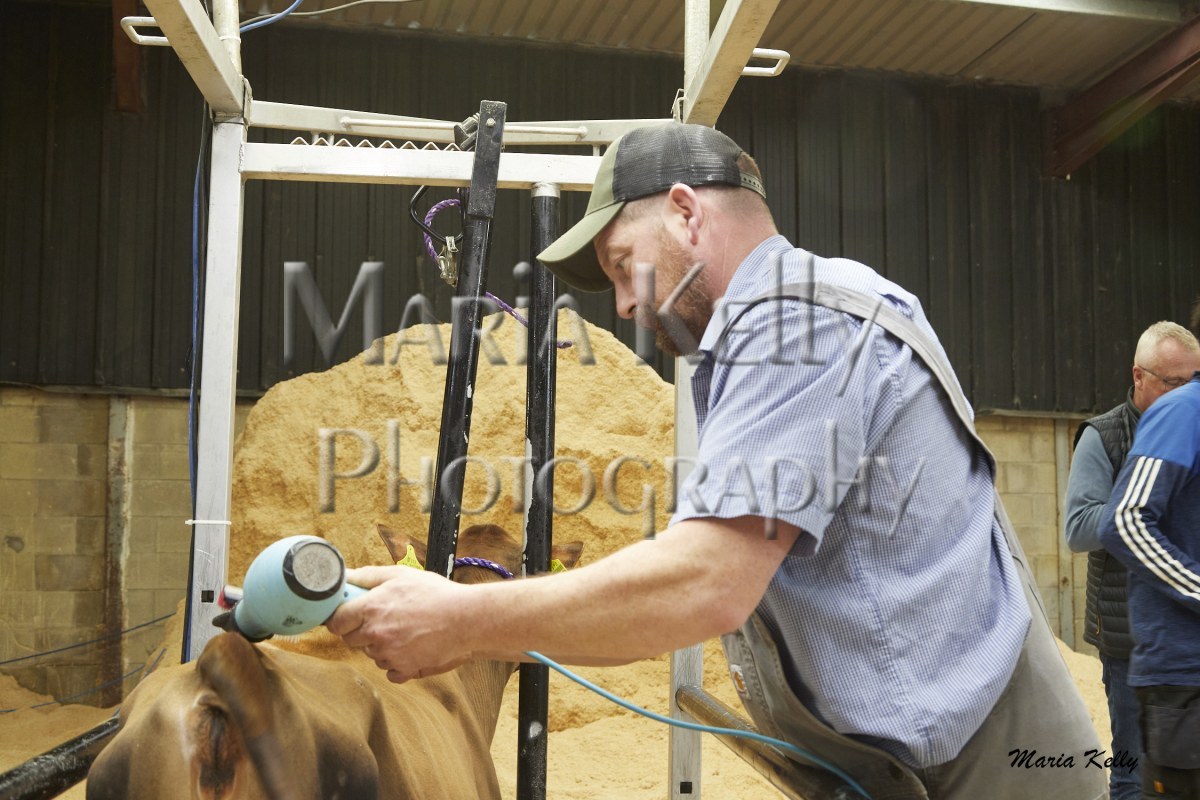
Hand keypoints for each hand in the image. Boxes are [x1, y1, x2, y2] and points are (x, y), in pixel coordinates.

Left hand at [326, 565, 471, 682]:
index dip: (341, 618)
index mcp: (371, 608)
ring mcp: (389, 654)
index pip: (336, 622)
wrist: (467, 619)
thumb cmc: (437, 594)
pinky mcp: (404, 669)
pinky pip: (389, 670)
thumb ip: (368, 576)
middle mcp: (376, 634)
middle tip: (383, 618)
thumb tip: (346, 577)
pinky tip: (411, 646)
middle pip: (350, 640)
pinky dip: (397, 662)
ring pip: (371, 655)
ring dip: (380, 646)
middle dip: (361, 630)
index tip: (349, 615)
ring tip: (404, 630)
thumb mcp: (401, 574)